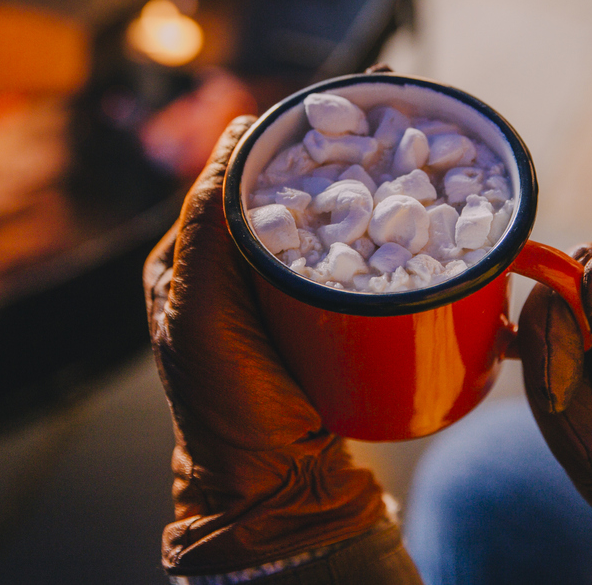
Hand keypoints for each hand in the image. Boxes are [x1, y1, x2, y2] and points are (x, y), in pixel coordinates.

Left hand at [144, 117, 387, 575]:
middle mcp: (231, 268)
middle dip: (325, 153)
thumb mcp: (198, 311)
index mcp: (188, 257)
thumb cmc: (226, 403)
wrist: (279, 485)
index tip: (324, 105)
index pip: (229, 177)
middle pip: (279, 191)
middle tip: (377, 117)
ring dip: (354, 187)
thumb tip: (237, 136)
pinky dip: (370, 232)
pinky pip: (343, 258)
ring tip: (396, 152)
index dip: (273, 138)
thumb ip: (206, 228)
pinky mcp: (321, 315)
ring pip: (316, 221)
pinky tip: (403, 212)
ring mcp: (278, 293)